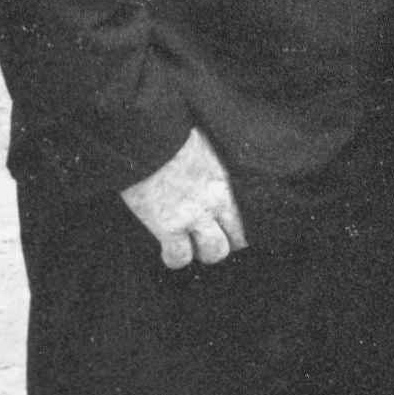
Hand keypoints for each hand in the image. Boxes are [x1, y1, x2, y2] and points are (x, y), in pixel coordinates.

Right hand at [120, 128, 246, 269]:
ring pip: (213, 253)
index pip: (246, 215)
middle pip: (236, 239)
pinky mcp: (168, 226)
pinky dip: (174, 257)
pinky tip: (168, 250)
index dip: (239, 230)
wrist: (147, 138)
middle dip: (223, 244)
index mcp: (225, 180)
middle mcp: (216, 201)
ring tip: (188, 247)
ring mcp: (194, 216)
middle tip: (209, 243)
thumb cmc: (171, 137)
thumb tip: (207, 172)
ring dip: (201, 252)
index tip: (232, 233)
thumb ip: (210, 168)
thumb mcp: (204, 148)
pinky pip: (178, 257)